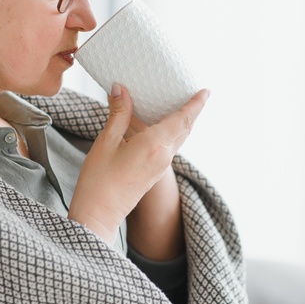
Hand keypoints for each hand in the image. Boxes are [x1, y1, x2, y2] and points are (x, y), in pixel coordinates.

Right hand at [67, 83, 209, 245]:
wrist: (99, 215)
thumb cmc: (98, 179)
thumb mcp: (106, 141)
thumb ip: (118, 113)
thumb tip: (120, 88)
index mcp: (154, 145)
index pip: (183, 119)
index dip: (196, 104)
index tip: (206, 91)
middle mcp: (164, 156)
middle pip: (185, 129)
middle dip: (193, 111)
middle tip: (198, 94)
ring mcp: (160, 167)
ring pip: (179, 139)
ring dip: (183, 122)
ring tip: (181, 107)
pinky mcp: (154, 173)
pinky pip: (169, 148)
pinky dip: (171, 133)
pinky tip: (161, 128)